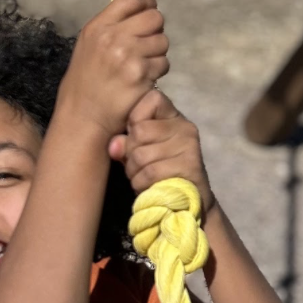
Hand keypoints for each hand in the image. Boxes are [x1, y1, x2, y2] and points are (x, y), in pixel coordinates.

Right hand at [57, 0, 168, 138]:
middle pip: (154, 17)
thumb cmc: (86, 84)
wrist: (84, 118)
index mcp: (99, 27)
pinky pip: (164, 64)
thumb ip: (111, 27)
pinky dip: (158, 72)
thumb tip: (139, 10)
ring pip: (162, 41)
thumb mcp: (90, 47)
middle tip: (147, 46)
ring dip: (158, 53)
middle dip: (155, 31)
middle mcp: (113, 37)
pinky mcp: (141, 75)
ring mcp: (128, 55)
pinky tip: (144, 80)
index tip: (150, 11)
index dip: (147, 2)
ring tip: (143, 66)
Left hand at [108, 89, 216, 217]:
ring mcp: (189, 146)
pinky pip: (150, 172)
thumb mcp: (139, 153)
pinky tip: (146, 188)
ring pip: (141, 155)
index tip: (137, 138)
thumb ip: (125, 144)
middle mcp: (184, 127)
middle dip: (130, 153)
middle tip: (135, 166)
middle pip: (140, 130)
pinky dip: (141, 184)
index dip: (135, 119)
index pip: (150, 99)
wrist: (187, 203)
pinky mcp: (189, 167)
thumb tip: (113, 146)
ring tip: (140, 178)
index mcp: (173, 116)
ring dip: (133, 172)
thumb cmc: (160, 174)